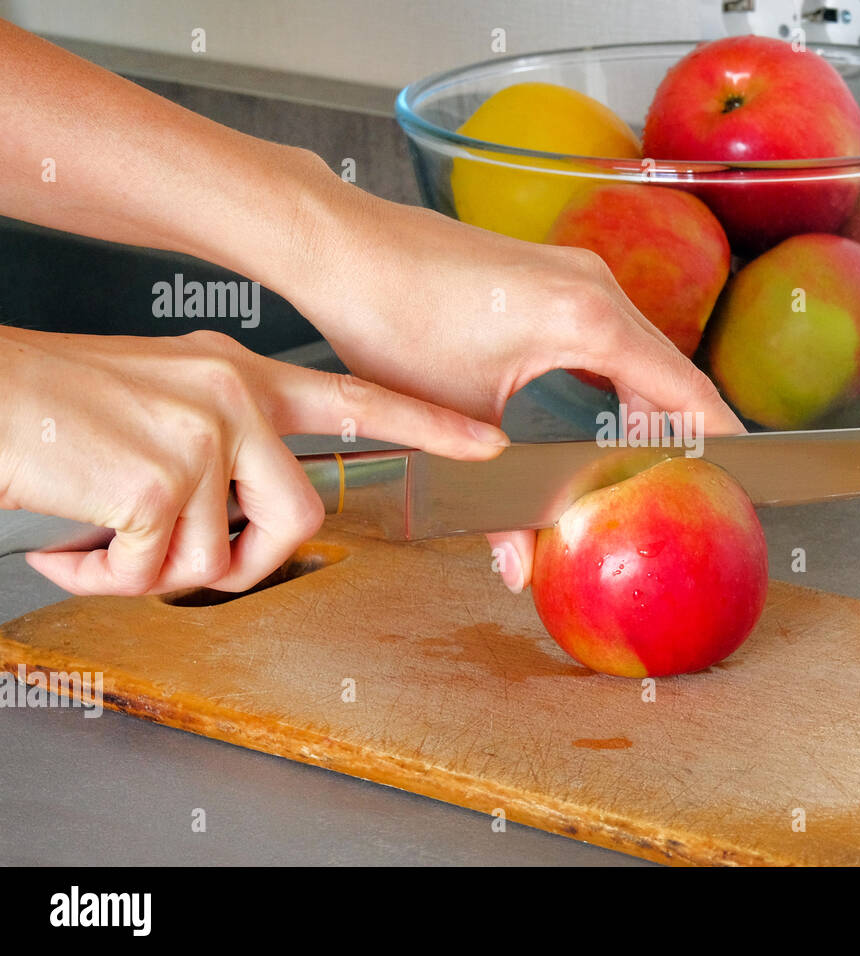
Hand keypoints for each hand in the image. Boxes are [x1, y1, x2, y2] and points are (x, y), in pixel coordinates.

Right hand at [0, 327, 508, 595]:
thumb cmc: (54, 409)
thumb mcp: (159, 409)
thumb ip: (220, 457)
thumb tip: (237, 535)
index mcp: (242, 376)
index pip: (359, 399)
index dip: (430, 427)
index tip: (491, 443)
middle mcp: (234, 395)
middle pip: (300, 516)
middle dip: (241, 563)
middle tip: (166, 558)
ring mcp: (202, 431)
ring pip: (220, 556)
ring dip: (151, 570)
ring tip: (97, 536)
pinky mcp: (159, 474)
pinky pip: (154, 570)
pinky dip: (104, 575)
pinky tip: (67, 538)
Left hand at [290, 183, 745, 592]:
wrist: (342, 246)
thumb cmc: (394, 320)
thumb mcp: (458, 422)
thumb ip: (497, 506)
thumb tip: (519, 572)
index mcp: (589, 320)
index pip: (683, 387)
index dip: (717, 437)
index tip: (744, 474)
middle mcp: (594, 286)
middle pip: (668, 370)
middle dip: (680, 430)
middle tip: (684, 484)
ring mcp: (572, 272)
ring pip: (638, 349)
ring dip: (645, 403)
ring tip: (639, 460)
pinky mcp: (548, 273)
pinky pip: (608, 330)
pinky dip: (617, 375)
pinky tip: (599, 413)